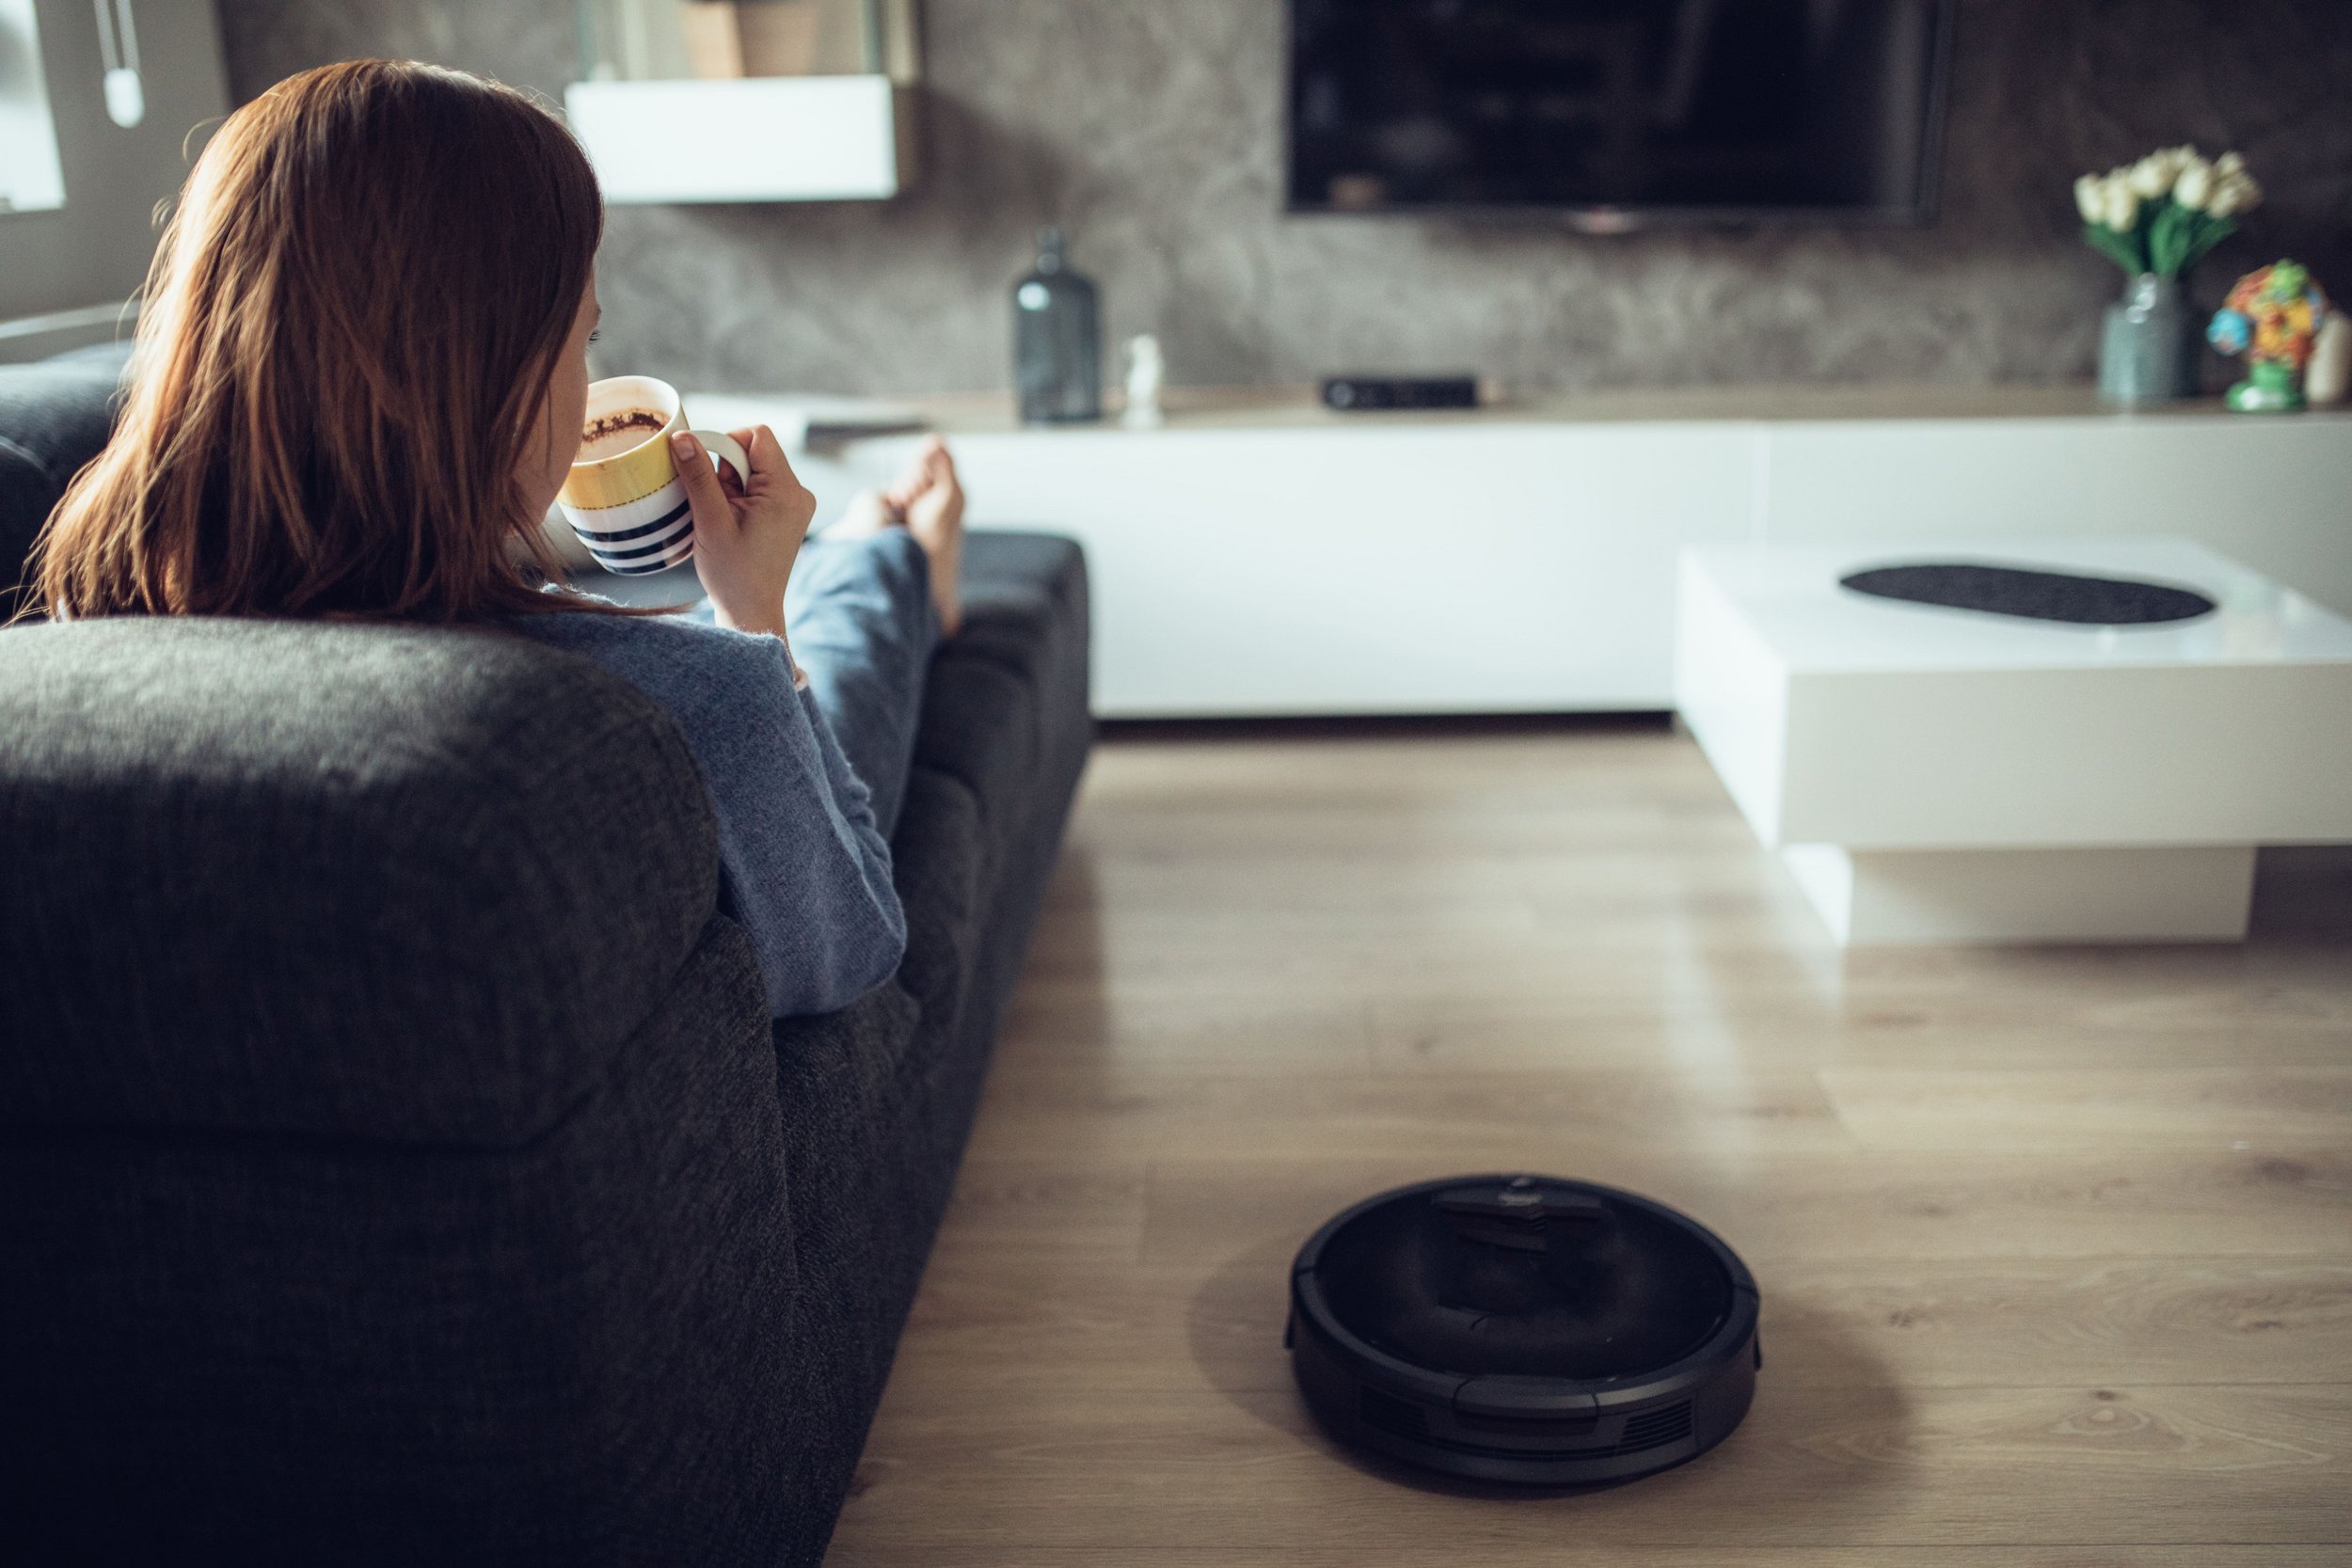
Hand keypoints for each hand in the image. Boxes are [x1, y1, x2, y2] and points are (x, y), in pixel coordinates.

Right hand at [677, 424, 812, 641]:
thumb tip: (681, 437)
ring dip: (730, 486)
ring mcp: (795, 504)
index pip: (758, 435)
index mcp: (786, 490)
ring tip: (724, 519)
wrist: (751, 611)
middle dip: (727, 471)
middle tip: (717, 506)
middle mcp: (798, 492)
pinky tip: (732, 523)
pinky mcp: (787, 514)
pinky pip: (759, 487)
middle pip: (755, 451)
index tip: (709, 475)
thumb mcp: (710, 520)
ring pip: (754, 470)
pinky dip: (740, 497)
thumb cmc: (733, 573)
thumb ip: (697, 475)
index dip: (727, 444)